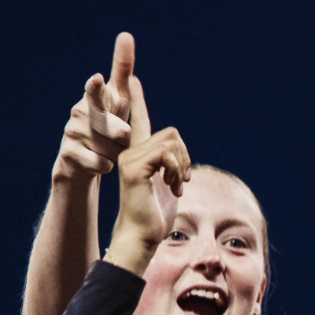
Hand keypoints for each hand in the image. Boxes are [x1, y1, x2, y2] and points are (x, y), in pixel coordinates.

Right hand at [52, 32, 142, 183]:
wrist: (84, 163)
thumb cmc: (108, 128)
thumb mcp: (121, 103)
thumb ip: (122, 74)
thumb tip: (126, 37)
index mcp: (97, 99)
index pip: (98, 89)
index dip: (97, 86)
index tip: (98, 79)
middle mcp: (81, 111)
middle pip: (101, 120)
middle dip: (115, 127)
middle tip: (123, 135)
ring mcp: (72, 131)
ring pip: (109, 146)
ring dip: (117, 153)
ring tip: (110, 151)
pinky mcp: (68, 153)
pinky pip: (100, 163)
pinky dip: (107, 166)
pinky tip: (102, 163)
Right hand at [105, 78, 189, 275]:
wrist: (142, 236)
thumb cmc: (155, 216)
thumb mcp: (169, 185)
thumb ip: (171, 165)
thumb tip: (180, 153)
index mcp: (138, 154)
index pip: (140, 121)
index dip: (137, 99)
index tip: (132, 78)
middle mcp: (130, 152)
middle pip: (171, 133)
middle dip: (185, 156)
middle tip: (182, 179)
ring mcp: (130, 158)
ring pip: (171, 142)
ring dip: (183, 165)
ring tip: (176, 184)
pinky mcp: (134, 168)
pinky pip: (167, 154)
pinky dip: (178, 170)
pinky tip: (173, 187)